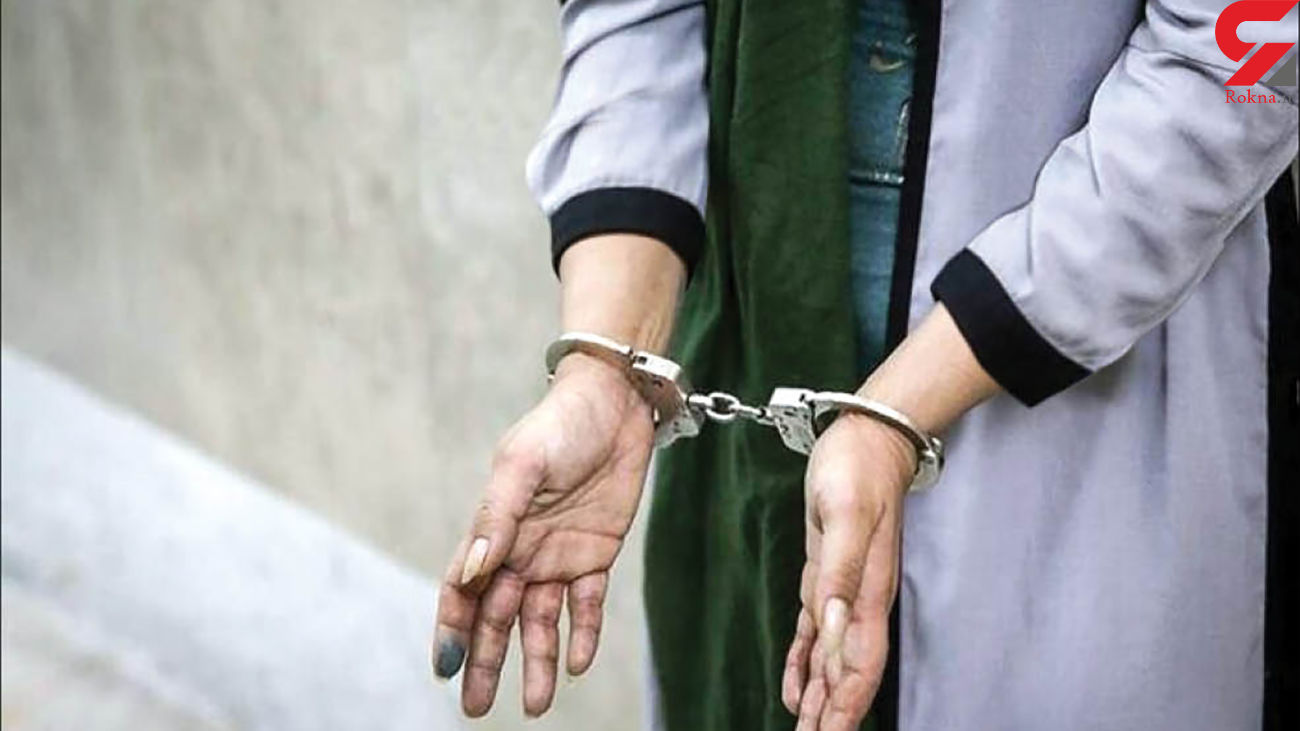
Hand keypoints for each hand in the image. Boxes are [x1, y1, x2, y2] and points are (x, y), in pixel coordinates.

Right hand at [432, 353, 653, 717]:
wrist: (615, 404)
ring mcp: (557, 556)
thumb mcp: (522, 464)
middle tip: (476, 708)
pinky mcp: (595, 554)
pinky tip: (576, 665)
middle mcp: (520, 550)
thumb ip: (496, 517)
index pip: (463, 591)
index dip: (451, 629)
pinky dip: (582, 634)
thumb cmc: (560, 426)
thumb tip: (471, 570)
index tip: (445, 669)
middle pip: (496, 618)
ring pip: (540, 621)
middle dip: (484, 662)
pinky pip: (586, 605)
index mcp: (493, 530)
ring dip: (536, 661)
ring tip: (534, 706)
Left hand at [781, 413, 915, 730]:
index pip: (859, 665)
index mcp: (868, 594)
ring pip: (831, 659)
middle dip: (833, 713)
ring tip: (805, 729)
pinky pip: (816, 631)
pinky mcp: (826, 574)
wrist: (868, 437)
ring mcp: (843, 589)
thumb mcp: (845, 514)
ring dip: (819, 696)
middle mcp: (859, 600)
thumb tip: (833, 623)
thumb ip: (841, 571)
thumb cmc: (858, 470)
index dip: (846, 704)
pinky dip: (805, 662)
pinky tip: (796, 685)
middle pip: (846, 673)